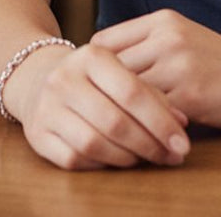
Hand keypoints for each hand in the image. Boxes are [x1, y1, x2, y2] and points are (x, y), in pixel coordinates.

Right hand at [2, 41, 188, 170]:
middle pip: (115, 121)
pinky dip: (101, 164)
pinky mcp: (37, 133)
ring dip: (128, 158)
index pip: (132, 92)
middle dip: (149, 145)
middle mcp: (64, 78)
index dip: (160, 122)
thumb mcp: (120, 72)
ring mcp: (47, 106)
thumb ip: (151, 93)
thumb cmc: (93, 79)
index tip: (182, 143)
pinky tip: (117, 160)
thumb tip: (181, 122)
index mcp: (90, 55)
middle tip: (171, 157)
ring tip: (147, 158)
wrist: (40, 78)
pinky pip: (75, 159)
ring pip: (95, 143)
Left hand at [93, 9, 220, 131]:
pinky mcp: (191, 94)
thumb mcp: (184, 39)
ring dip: (121, 114)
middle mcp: (166, 37)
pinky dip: (144, 127)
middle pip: (110, 68)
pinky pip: (152, 113)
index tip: (95, 90)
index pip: (103, 41)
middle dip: (103, 94)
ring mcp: (178, 64)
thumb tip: (105, 67)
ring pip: (127, 93)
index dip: (95, 69)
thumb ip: (149, 46)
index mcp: (161, 20)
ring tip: (117, 131)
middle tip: (97, 115)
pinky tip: (145, 138)